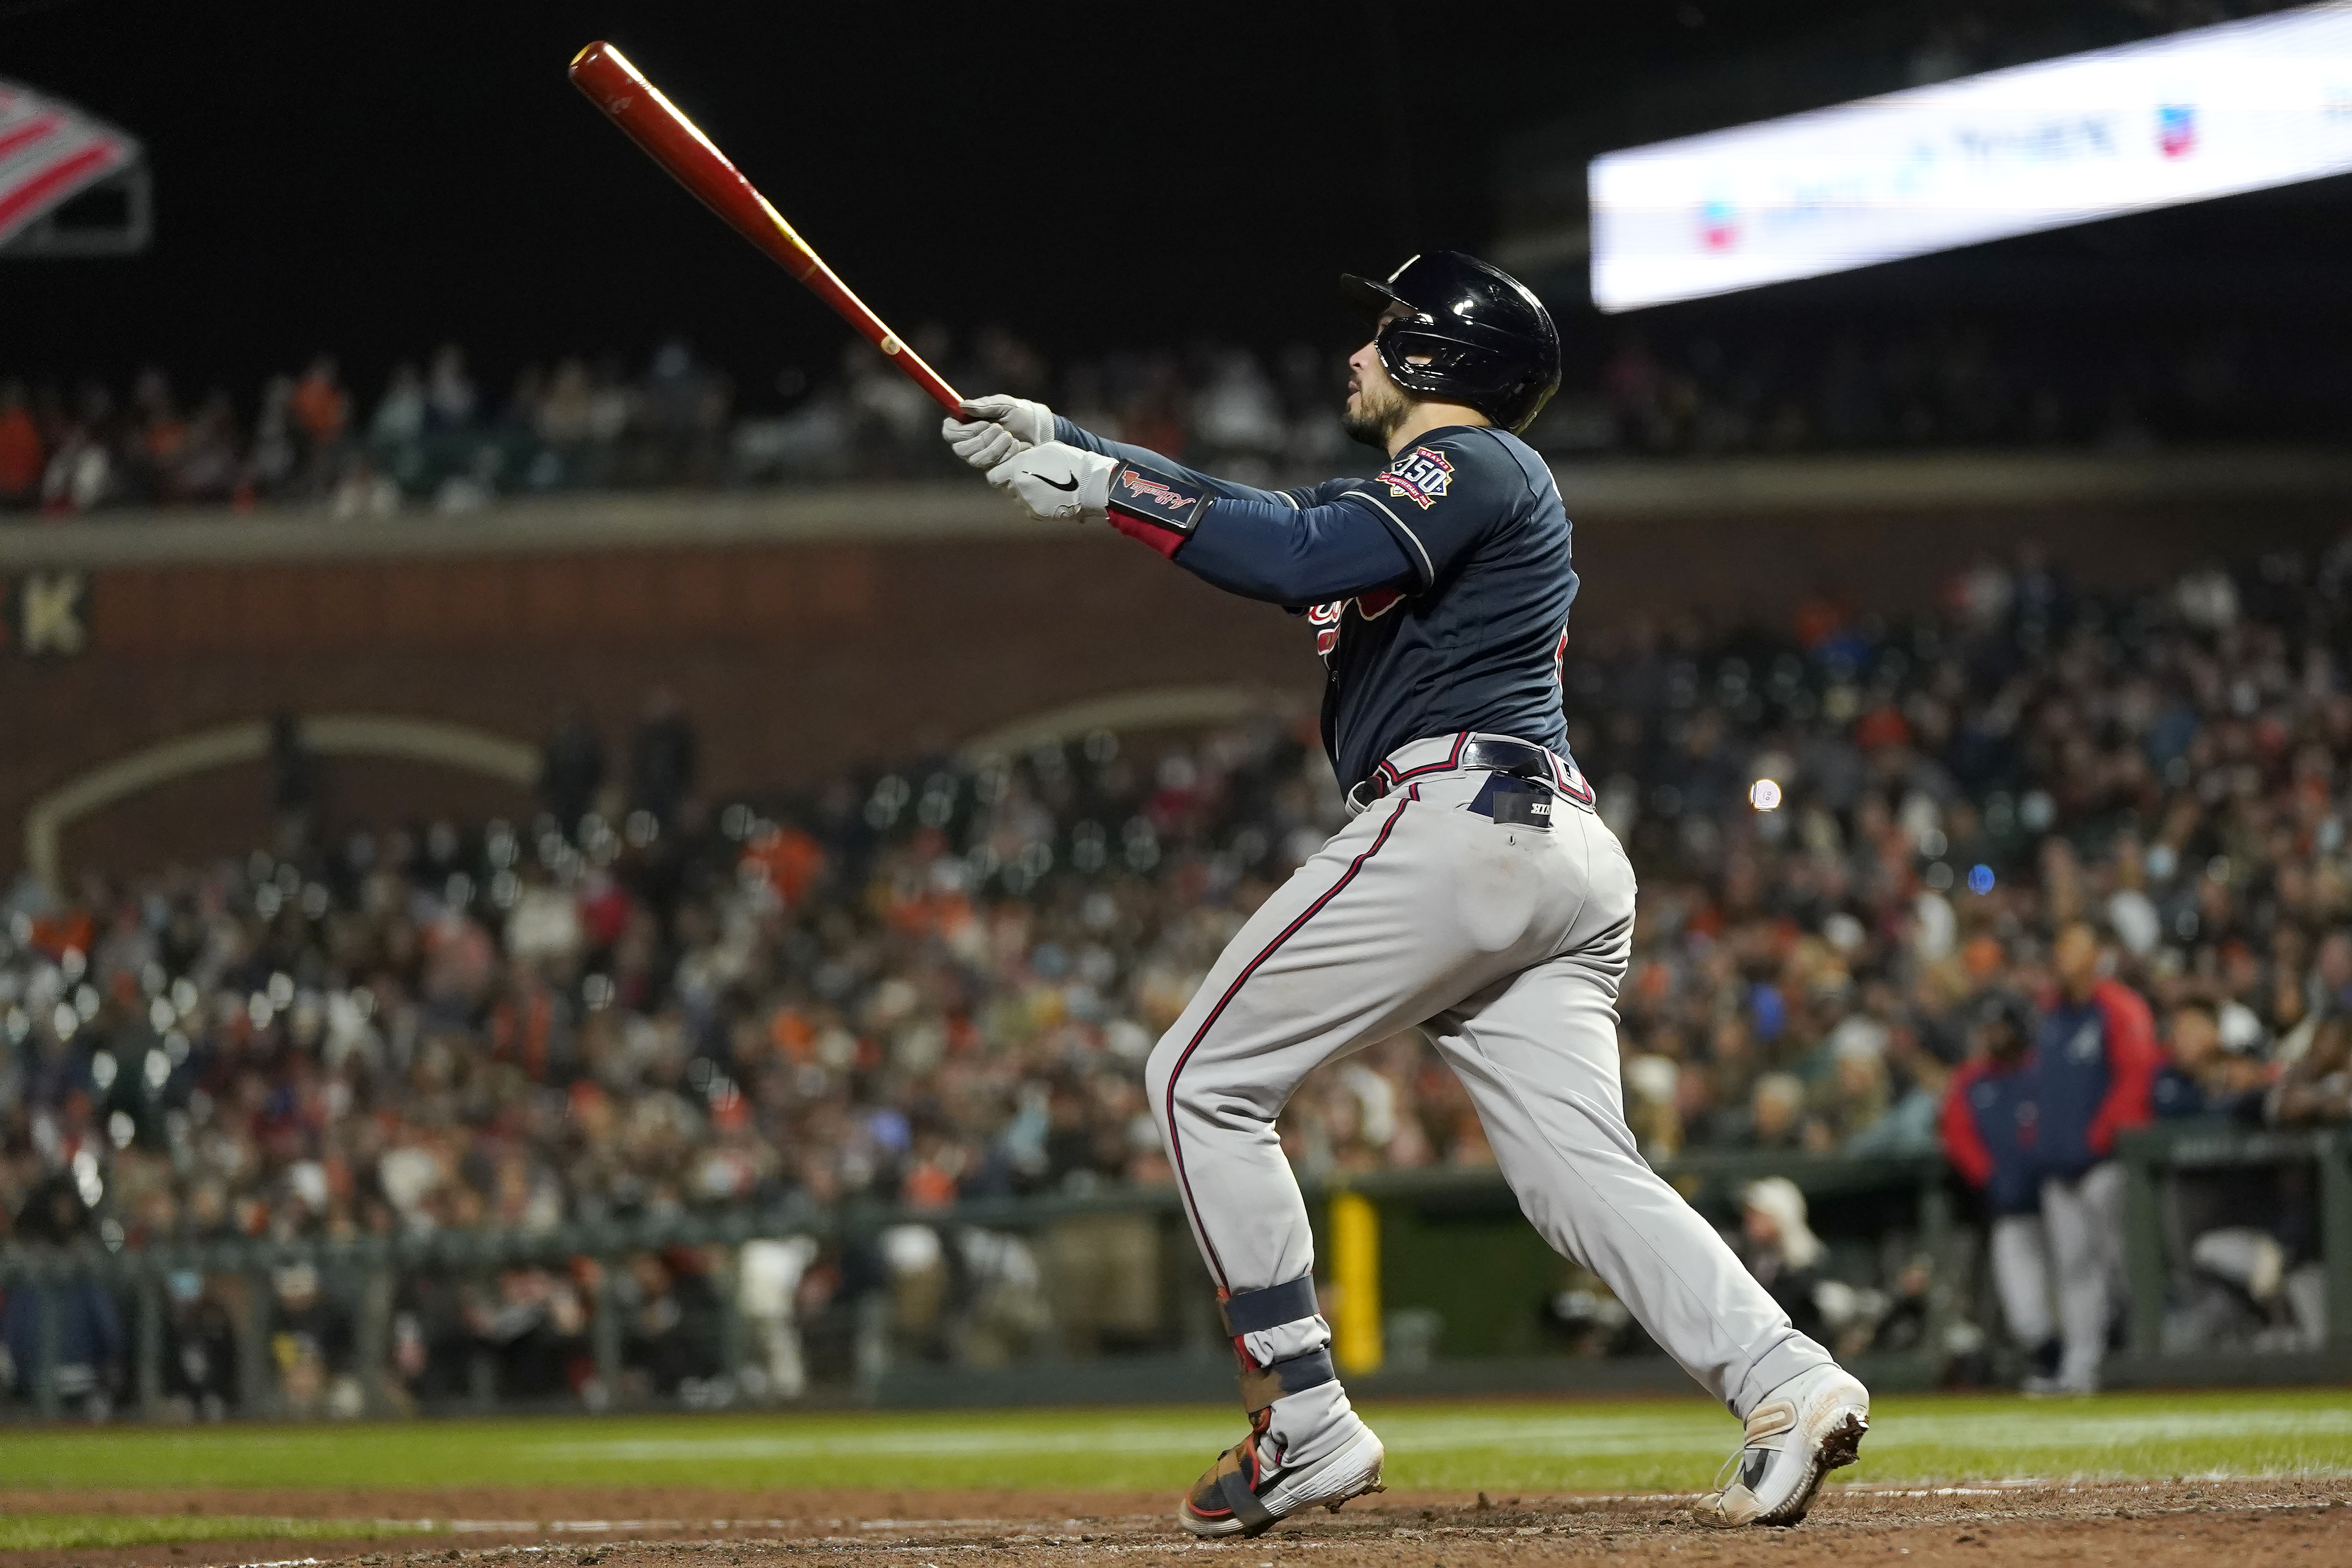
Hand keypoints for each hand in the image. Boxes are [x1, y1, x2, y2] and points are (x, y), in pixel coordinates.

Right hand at [941, 393, 1055, 470]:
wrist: (1038, 429)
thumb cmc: (1019, 413)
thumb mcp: (1003, 405)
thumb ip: (984, 405)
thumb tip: (962, 406)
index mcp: (967, 425)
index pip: (949, 432)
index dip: (960, 431)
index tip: (982, 424)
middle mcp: (969, 443)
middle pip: (960, 449)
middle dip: (982, 439)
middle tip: (999, 428)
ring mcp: (980, 457)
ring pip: (975, 460)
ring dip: (995, 447)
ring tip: (1009, 436)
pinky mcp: (994, 468)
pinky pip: (992, 467)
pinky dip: (1006, 454)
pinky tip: (1016, 446)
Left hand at [987, 441, 1113, 520]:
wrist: (1090, 484)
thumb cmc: (1069, 461)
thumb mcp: (1044, 450)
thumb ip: (1025, 456)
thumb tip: (1017, 459)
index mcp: (1017, 471)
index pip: (993, 476)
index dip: (999, 472)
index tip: (1008, 468)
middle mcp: (1018, 489)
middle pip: (1005, 487)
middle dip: (1013, 481)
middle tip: (1029, 473)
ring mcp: (1028, 504)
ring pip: (1017, 498)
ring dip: (1024, 492)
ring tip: (1041, 484)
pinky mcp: (1038, 515)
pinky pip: (1029, 508)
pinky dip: (1035, 502)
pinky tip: (1048, 495)